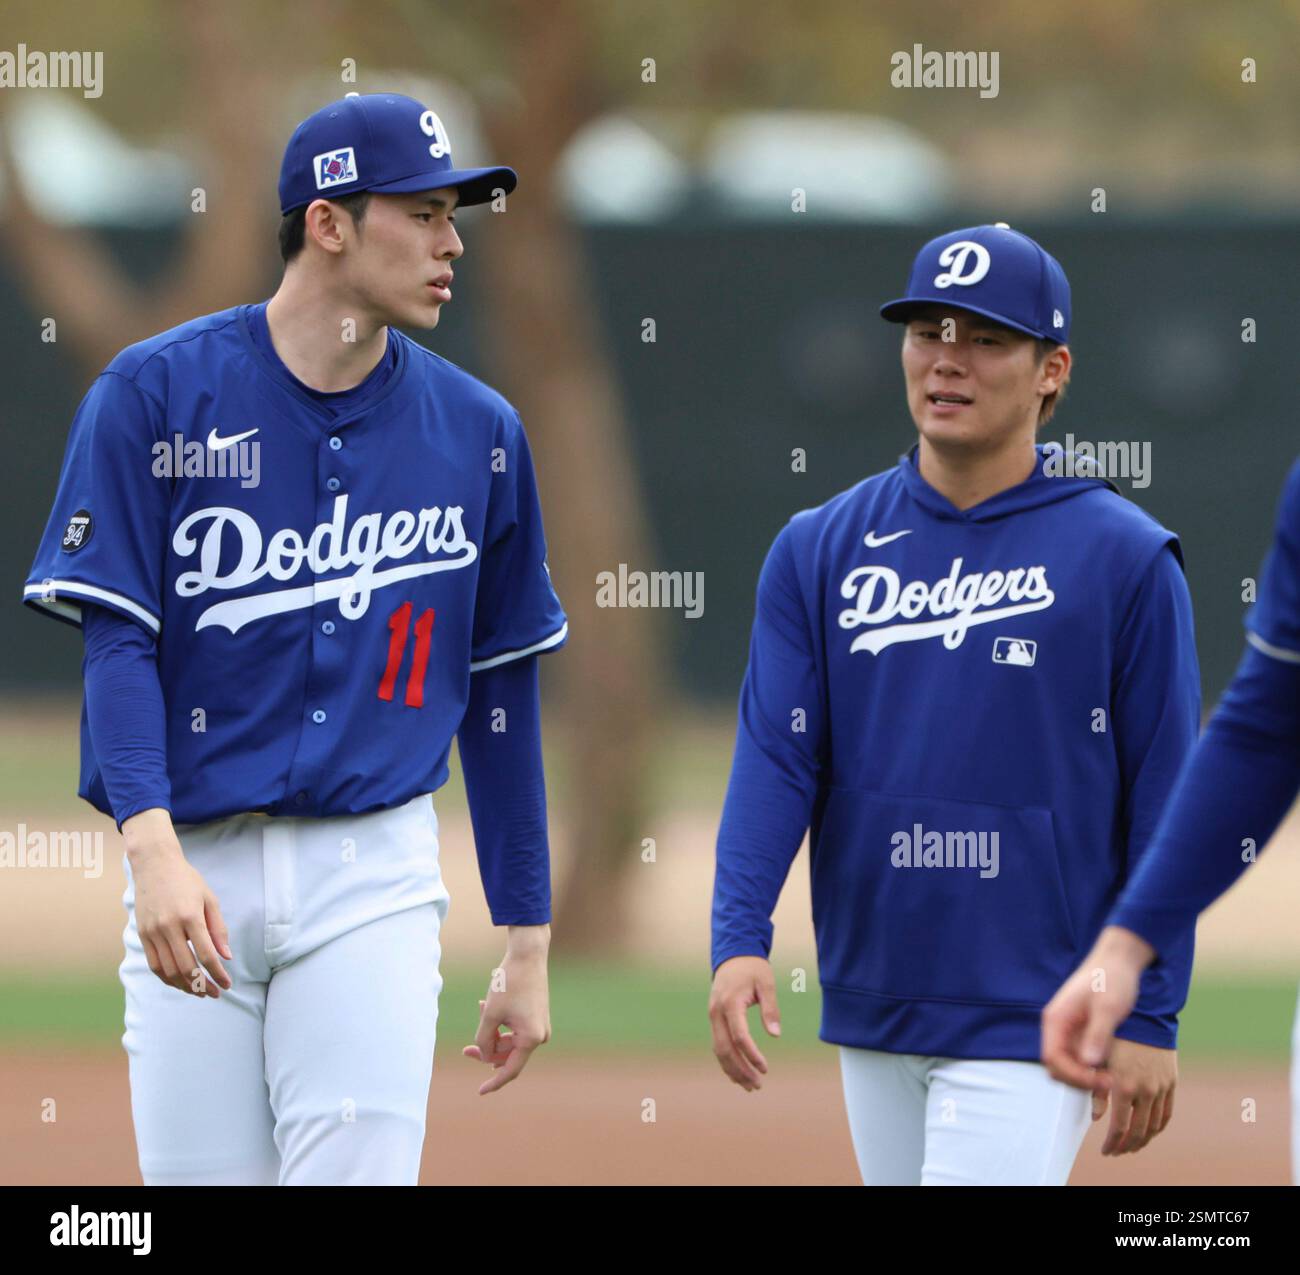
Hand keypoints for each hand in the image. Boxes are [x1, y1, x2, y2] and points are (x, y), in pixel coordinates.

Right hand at [122, 808, 231, 998]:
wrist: (154, 865)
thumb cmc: (187, 880)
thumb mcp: (210, 899)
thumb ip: (218, 929)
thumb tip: (226, 957)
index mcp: (190, 916)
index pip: (205, 955)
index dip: (217, 974)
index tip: (227, 984)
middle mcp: (169, 927)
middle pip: (186, 967)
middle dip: (202, 985)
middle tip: (215, 993)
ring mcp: (152, 932)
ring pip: (167, 970)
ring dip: (184, 986)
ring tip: (199, 991)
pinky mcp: (142, 934)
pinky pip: (154, 965)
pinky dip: (166, 978)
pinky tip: (179, 982)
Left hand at [462, 925, 550, 1094]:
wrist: (528, 955)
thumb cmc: (508, 983)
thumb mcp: (490, 1014)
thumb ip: (484, 1040)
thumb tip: (485, 1057)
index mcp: (531, 1038)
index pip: (510, 1069)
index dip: (494, 1082)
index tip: (480, 1091)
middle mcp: (540, 1036)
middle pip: (508, 1054)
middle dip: (487, 1050)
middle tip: (465, 1049)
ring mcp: (540, 1026)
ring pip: (510, 1041)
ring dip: (493, 1033)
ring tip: (480, 1010)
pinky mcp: (538, 1016)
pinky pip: (516, 1030)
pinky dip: (501, 1024)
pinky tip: (487, 1006)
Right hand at [708, 955, 780, 1090]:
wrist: (734, 953)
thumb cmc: (753, 968)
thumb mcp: (767, 984)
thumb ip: (770, 1009)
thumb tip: (775, 1036)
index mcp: (730, 1003)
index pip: (740, 1036)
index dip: (752, 1055)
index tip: (765, 1069)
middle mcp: (717, 1012)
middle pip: (725, 1048)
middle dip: (741, 1070)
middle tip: (757, 1086)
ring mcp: (713, 1016)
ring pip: (719, 1049)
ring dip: (733, 1069)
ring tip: (750, 1085)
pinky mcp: (714, 1018)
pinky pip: (718, 1043)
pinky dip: (727, 1060)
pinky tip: (738, 1073)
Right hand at [1041, 926, 1154, 1089]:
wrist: (1118, 961)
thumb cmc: (1112, 979)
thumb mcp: (1108, 1007)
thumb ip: (1098, 1034)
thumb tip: (1089, 1063)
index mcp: (1056, 1019)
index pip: (1053, 1059)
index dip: (1074, 1075)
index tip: (1101, 1080)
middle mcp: (1057, 1027)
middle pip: (1056, 1066)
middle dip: (1079, 1079)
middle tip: (1110, 1082)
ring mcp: (1067, 1031)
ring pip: (1067, 1065)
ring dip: (1085, 1077)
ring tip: (1112, 1078)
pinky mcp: (1079, 1033)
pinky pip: (1078, 1059)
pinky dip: (1091, 1069)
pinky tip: (1111, 1069)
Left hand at [1091, 1038, 1177, 1154]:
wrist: (1144, 1014)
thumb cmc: (1113, 1034)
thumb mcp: (1098, 1058)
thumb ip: (1095, 1089)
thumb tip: (1095, 1118)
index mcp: (1124, 1084)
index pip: (1120, 1127)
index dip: (1112, 1143)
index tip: (1105, 1151)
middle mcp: (1146, 1089)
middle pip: (1139, 1131)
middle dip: (1126, 1146)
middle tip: (1116, 1152)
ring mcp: (1161, 1087)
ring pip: (1154, 1125)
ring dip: (1143, 1140)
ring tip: (1131, 1147)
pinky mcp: (1171, 1082)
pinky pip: (1167, 1113)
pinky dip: (1157, 1126)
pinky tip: (1149, 1131)